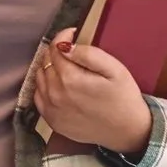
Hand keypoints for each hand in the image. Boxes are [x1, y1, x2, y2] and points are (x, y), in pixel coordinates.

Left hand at [33, 28, 154, 156]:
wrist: (127, 131)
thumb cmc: (123, 98)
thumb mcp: (114, 70)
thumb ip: (89, 54)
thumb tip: (65, 45)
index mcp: (70, 79)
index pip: (55, 48)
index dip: (63, 37)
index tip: (73, 34)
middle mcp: (55, 94)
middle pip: (46, 62)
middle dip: (57, 52)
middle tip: (72, 51)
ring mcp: (51, 109)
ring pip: (40, 77)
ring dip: (50, 68)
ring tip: (67, 68)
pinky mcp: (52, 120)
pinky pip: (38, 96)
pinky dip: (45, 87)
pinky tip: (59, 86)